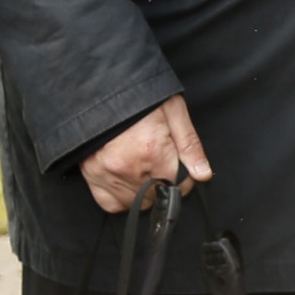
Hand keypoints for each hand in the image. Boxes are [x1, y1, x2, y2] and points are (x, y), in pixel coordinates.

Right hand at [80, 94, 210, 213]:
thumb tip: (203, 174)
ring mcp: (107, 175)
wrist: (102, 90)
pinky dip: (122, 199)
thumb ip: (190, 145)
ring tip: (147, 170)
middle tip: (164, 166)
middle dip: (166, 185)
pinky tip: (130, 182)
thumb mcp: (174, 112)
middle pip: (156, 197)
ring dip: (145, 193)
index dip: (185, 180)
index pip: (177, 185)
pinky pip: (111, 204)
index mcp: (153, 151)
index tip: (183, 172)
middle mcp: (128, 168)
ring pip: (135, 204)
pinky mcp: (92, 177)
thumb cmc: (140, 98)